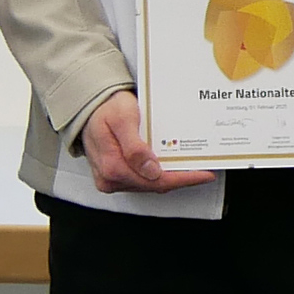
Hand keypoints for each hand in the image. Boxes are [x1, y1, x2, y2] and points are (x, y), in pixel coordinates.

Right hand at [81, 90, 214, 192]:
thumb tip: (150, 170)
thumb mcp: (122, 119)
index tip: (204, 175)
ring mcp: (112, 180)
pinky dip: (159, 175)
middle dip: (180, 179)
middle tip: (204, 170)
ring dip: (170, 177)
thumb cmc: (106, 109)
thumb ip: (135, 146)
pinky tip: (171, 167)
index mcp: (113, 167)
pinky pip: (142, 181)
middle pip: (154, 186)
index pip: (155, 181)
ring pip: (149, 185)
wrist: (89, 108)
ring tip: (191, 167)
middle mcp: (111, 179)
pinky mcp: (114, 178)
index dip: (183, 179)